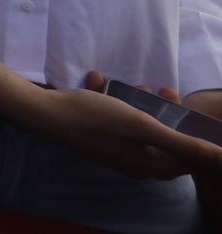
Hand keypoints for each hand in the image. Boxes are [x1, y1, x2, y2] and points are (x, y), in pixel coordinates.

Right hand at [7, 72, 221, 180]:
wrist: (43, 112)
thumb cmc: (94, 119)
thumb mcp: (142, 126)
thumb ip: (183, 144)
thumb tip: (221, 159)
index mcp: (149, 166)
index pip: (187, 158)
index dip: (191, 132)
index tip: (183, 105)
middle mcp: (134, 163)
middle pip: (162, 139)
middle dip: (162, 111)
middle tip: (159, 87)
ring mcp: (114, 151)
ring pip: (138, 126)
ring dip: (135, 101)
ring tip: (129, 82)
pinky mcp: (97, 137)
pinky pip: (113, 120)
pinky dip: (109, 99)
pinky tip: (97, 80)